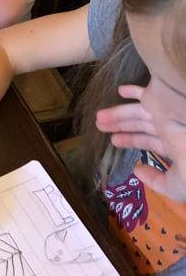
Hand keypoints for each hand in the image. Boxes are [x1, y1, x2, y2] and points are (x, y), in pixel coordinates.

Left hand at [97, 84, 185, 201]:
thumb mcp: (177, 185)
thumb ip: (158, 182)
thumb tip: (137, 170)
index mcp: (175, 146)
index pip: (149, 142)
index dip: (131, 141)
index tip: (114, 142)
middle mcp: (168, 127)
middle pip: (138, 126)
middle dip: (120, 127)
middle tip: (100, 127)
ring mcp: (163, 111)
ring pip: (135, 112)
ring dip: (118, 113)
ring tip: (99, 117)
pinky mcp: (159, 96)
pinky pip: (143, 92)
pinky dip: (132, 91)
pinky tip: (120, 90)